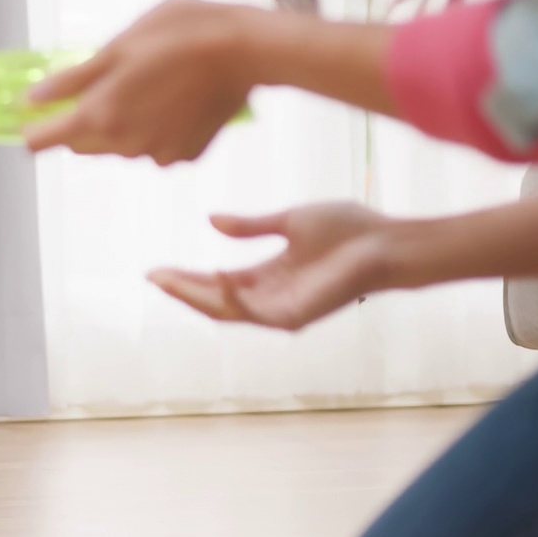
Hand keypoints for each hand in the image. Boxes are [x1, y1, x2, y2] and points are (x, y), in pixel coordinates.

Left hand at [23, 0, 262, 165]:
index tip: (34, 117)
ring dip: (123, 123)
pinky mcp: (185, 155)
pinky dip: (157, 128)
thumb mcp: (117, 46)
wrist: (245, 50)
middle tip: (107, 83)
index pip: (44, 140)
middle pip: (82, 144)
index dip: (35, 129)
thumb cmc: (179, 35)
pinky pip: (156, 147)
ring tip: (150, 82)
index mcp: (98, 116)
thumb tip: (32, 100)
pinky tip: (176, 98)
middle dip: (82, 121)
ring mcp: (156, 155)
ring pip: (121, 145)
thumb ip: (71, 79)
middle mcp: (123, 145)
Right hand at [147, 203, 393, 330]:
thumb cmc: (348, 230)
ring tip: (167, 280)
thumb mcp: (288, 220)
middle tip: (152, 276)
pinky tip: (214, 278)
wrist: (385, 242)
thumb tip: (211, 221)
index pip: (217, 281)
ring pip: (226, 311)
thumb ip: (250, 225)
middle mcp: (271, 297)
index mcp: (268, 276)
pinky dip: (231, 299)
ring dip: (195, 296)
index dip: (187, 276)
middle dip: (182, 289)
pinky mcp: (295, 316)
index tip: (157, 268)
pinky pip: (253, 313)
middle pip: (214, 300)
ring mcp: (282, 310)